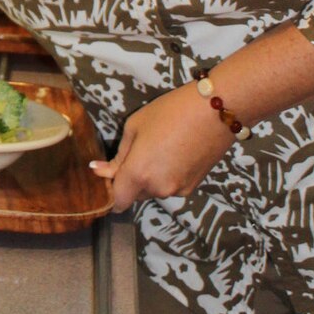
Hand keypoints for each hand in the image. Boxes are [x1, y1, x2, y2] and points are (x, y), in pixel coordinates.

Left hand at [90, 86, 234, 212]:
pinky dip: (167, 176)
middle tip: (137, 151)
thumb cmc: (170, 112)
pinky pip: (170, 186)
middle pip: (135, 195)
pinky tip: (175, 153)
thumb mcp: (135, 127)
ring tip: (159, 148)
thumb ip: (118, 155)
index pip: (118, 202)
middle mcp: (157, 188)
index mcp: (139, 174)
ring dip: (149, 178)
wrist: (215, 111)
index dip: (111, 191)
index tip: (110, 174)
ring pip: (153, 190)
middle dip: (130, 180)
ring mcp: (177, 190)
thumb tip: (99, 171)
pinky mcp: (193, 187)